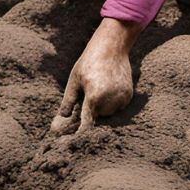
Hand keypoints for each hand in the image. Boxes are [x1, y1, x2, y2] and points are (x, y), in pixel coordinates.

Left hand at [50, 17, 141, 134]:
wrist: (112, 46)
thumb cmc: (89, 62)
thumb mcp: (74, 81)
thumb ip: (68, 102)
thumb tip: (61, 120)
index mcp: (94, 98)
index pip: (86, 126)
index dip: (79, 135)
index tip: (73, 143)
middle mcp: (110, 101)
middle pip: (98, 118)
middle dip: (91, 111)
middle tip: (89, 92)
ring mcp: (122, 99)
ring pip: (109, 114)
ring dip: (102, 107)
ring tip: (99, 86)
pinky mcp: (129, 96)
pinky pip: (118, 106)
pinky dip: (112, 102)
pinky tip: (109, 86)